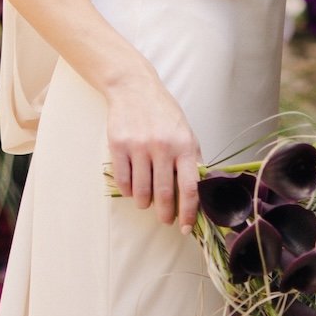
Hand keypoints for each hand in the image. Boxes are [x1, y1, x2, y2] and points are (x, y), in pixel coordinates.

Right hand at [106, 66, 201, 232]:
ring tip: (147, 202)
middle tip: (165, 220)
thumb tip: (197, 191)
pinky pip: (124, 182)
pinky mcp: (118, 146)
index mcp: (184, 145)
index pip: (190, 187)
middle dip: (165, 214)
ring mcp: (139, 147)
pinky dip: (129, 191)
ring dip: (144, 203)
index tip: (185, 227)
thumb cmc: (163, 112)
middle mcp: (163, 147)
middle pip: (164, 194)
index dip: (189, 212)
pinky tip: (133, 187)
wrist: (134, 88)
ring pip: (142, 192)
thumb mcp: (185, 131)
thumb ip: (191, 159)